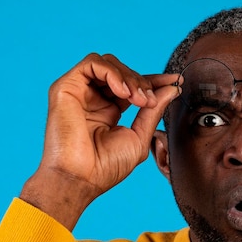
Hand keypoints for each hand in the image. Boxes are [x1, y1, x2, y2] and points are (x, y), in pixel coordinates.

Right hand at [20, 53, 179, 229]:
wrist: (80, 179)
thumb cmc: (106, 167)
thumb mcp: (139, 136)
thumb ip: (154, 111)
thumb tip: (172, 89)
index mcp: (109, 110)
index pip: (133, 85)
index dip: (154, 80)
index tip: (176, 81)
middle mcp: (93, 98)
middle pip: (122, 71)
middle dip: (143, 82)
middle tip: (150, 102)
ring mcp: (79, 92)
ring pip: (108, 63)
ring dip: (130, 77)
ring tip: (138, 99)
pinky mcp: (66, 87)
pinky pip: (92, 63)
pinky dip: (112, 72)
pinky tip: (123, 92)